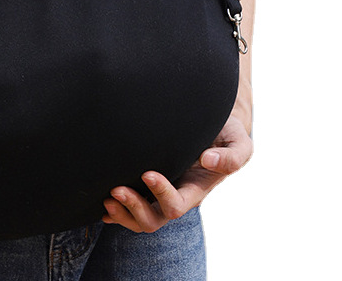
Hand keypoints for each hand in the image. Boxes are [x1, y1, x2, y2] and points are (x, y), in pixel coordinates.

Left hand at [102, 114, 252, 232]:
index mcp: (196, 188)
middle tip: (116, 189)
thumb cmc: (225, 132)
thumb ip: (233, 156)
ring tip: (107, 197)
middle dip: (134, 207)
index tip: (147, 173)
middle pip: (155, 218)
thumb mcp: (239, 141)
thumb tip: (208, 161)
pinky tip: (103, 204)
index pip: (177, 204)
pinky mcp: (148, 183)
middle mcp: (177, 193)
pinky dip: (117, 211)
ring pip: (141, 217)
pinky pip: (132, 207)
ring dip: (123, 212)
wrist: (213, 123)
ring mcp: (162, 190)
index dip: (161, 193)